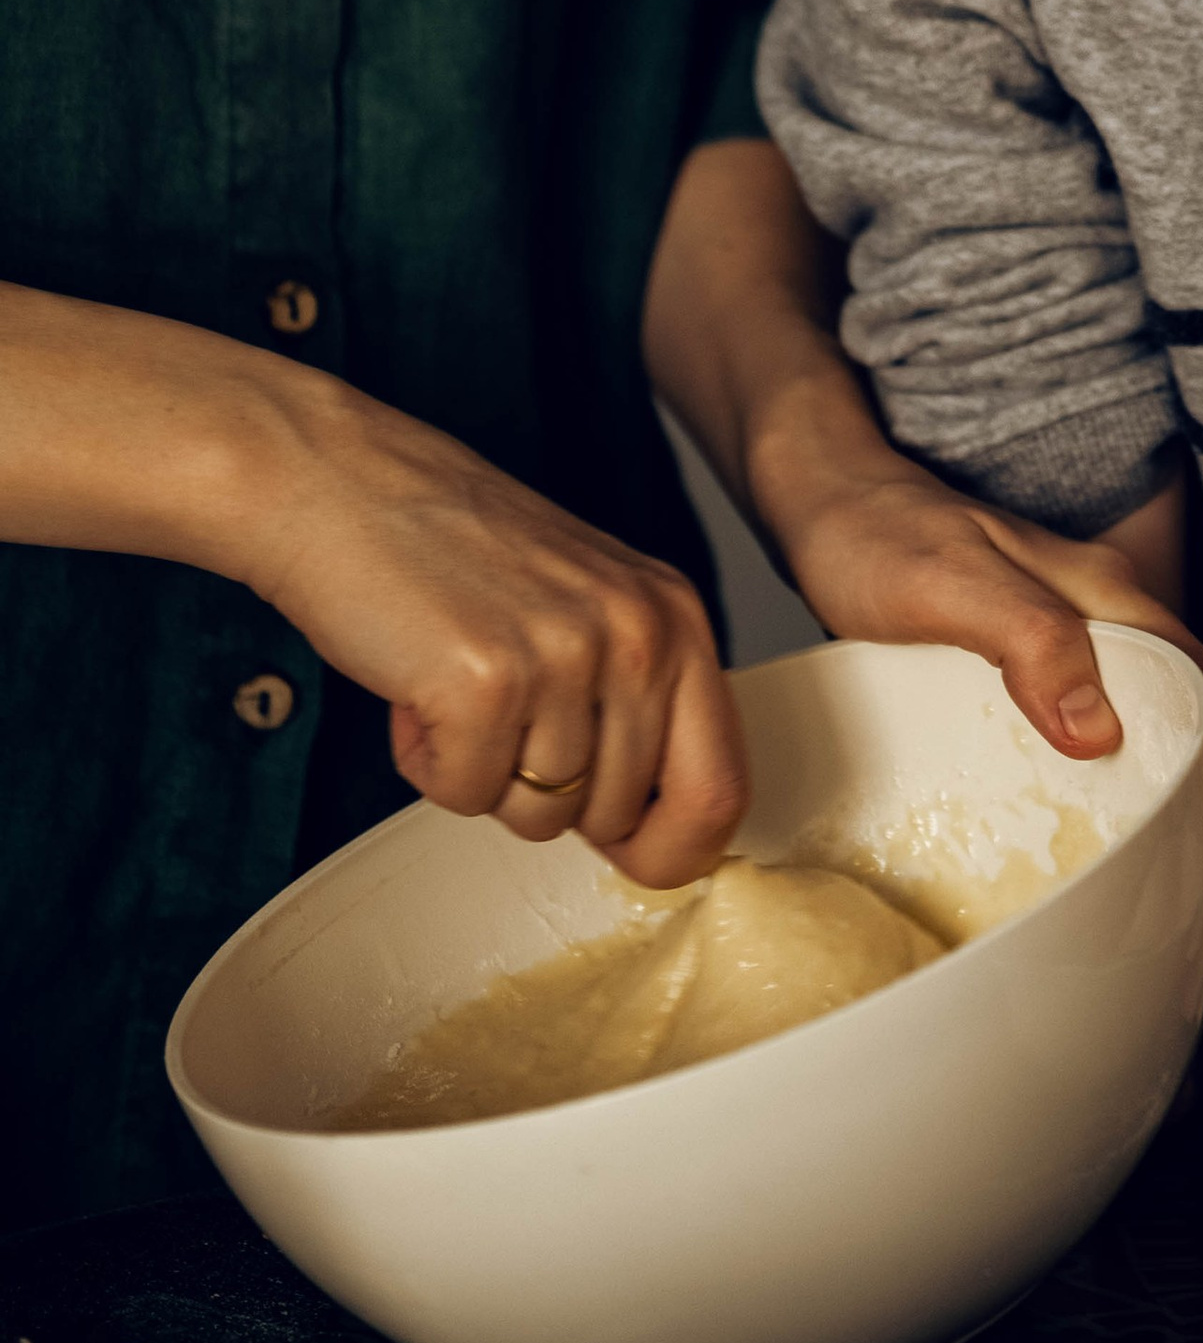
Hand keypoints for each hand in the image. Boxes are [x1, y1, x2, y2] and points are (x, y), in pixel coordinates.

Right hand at [236, 382, 745, 886]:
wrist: (340, 488)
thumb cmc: (452, 554)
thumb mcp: (586, 607)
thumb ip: (634, 698)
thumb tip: (657, 830)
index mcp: (676, 616)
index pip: (721, 785)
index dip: (674, 847)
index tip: (631, 854)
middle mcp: (639, 633)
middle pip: (617, 816)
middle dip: (548, 797)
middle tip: (501, 717)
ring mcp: (567, 657)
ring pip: (539, 816)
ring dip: (483, 773)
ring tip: (455, 685)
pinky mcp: (486, 683)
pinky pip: (465, 797)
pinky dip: (429, 763)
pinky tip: (417, 688)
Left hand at [784, 460, 1202, 860]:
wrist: (821, 498)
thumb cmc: (877, 536)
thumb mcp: (953, 584)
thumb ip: (1030, 640)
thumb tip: (1100, 730)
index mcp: (1098, 586)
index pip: (1193, 671)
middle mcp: (1090, 601)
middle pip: (1179, 686)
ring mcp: (1053, 621)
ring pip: (1134, 695)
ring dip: (1164, 760)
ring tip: (1171, 833)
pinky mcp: (1015, 644)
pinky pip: (1082, 701)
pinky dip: (1105, 750)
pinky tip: (1086, 792)